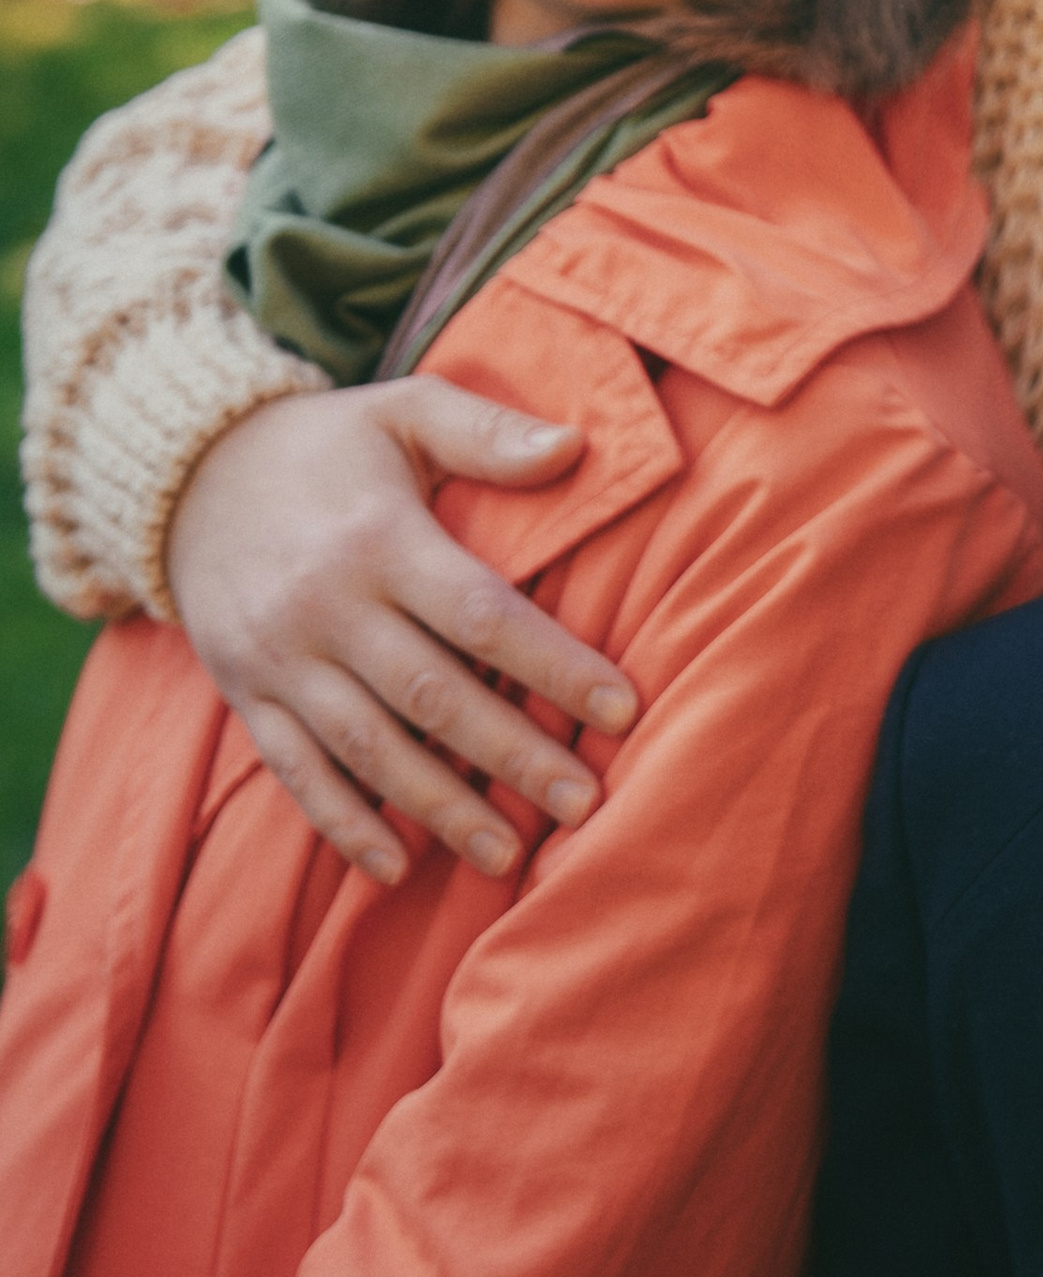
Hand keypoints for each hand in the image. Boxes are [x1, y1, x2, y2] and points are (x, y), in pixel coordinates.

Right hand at [166, 382, 638, 888]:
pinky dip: (343, 824)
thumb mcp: (403, 410)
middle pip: (433, 696)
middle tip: (584, 804)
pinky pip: (295, 771)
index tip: (621, 709)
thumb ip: (486, 431)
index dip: (553, 667)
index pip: (482, 615)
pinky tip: (396, 866)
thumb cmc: (326, 444)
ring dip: (440, 808)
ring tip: (509, 854)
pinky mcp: (245, 695)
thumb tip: (575, 446)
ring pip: (369, 748)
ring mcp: (279, 659)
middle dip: (513, 757)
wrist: (188, 475)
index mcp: (378, 539)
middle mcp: (326, 607)